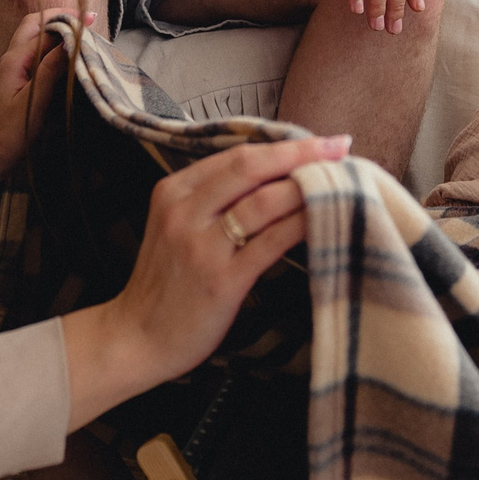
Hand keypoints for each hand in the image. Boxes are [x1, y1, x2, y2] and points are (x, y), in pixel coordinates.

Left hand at [0, 8, 91, 176]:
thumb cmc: (10, 132)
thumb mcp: (34, 101)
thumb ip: (50, 70)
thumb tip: (70, 42)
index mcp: (13, 61)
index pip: (43, 30)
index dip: (67, 22)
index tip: (91, 21)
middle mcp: (9, 58)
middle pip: (34, 24)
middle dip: (60, 17)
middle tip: (87, 20)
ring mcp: (11, 67)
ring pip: (34, 36)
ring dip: (56, 30)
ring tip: (81, 32)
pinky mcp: (15, 77)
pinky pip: (34, 52)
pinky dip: (52, 45)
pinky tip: (66, 52)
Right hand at [60, 134, 343, 429]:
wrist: (136, 338)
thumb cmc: (167, 284)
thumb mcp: (177, 227)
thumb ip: (213, 199)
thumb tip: (275, 176)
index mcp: (174, 191)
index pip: (236, 155)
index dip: (283, 145)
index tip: (320, 141)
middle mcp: (185, 211)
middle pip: (251, 166)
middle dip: (301, 153)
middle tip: (340, 147)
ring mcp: (201, 246)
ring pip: (264, 201)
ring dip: (307, 187)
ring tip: (342, 183)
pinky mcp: (220, 279)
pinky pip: (271, 242)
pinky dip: (302, 225)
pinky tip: (327, 219)